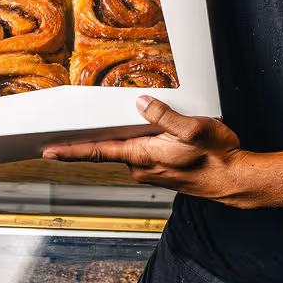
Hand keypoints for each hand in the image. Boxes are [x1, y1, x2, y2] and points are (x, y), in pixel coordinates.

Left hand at [43, 96, 253, 202]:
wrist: (234, 180)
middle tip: (71, 127)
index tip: (48, 151)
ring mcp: (151, 171)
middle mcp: (142, 167)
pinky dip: (137, 143)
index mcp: (143, 156)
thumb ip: (163, 115)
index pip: (98, 152)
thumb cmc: (217, 156)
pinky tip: (148, 132)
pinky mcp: (161, 171)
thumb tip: (140, 102)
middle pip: (110, 147)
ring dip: (122, 138)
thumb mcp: (193, 128)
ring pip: (127, 149)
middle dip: (94, 137)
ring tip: (122, 123)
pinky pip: (140, 153)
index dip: (71, 151)